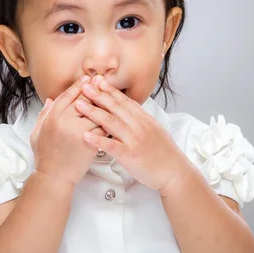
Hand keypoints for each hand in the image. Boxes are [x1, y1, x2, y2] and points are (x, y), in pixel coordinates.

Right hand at [30, 75, 106, 186]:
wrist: (53, 177)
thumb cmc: (45, 155)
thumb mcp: (37, 131)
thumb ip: (44, 114)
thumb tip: (50, 100)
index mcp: (53, 115)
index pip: (69, 94)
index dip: (80, 85)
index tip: (88, 78)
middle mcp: (65, 120)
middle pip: (85, 99)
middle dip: (96, 89)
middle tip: (103, 81)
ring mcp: (78, 131)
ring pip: (97, 112)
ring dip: (105, 104)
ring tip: (112, 96)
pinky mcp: (90, 142)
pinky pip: (104, 128)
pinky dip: (110, 122)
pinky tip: (117, 116)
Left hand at [74, 76, 190, 191]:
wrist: (174, 171)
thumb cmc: (164, 153)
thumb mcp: (155, 130)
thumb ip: (141, 119)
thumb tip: (130, 110)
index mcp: (144, 119)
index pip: (125, 100)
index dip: (110, 90)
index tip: (98, 81)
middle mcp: (139, 126)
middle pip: (115, 107)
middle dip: (98, 95)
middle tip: (84, 86)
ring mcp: (134, 139)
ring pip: (111, 122)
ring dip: (93, 112)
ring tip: (78, 105)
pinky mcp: (130, 155)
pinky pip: (112, 145)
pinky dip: (97, 140)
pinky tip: (85, 136)